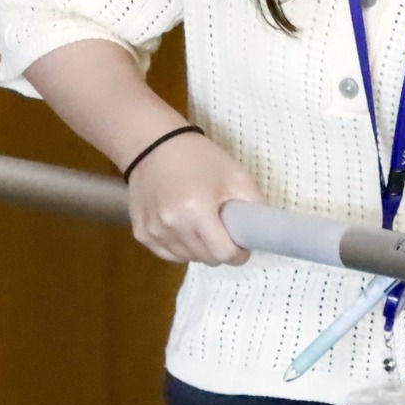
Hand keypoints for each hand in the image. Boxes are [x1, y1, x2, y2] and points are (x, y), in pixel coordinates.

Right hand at [125, 129, 262, 266]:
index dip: (238, 254)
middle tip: (223, 231)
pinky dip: (180, 248)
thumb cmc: (199, 158)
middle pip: (206, 259)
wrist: (154, 145)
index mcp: (197, 212)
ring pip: (187, 259)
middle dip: (220, 251)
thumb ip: (255, 204)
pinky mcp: (141, 233)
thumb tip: (263, 230)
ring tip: (202, 226)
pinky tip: (183, 227)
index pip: (223, 254)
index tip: (242, 246)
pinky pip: (168, 254)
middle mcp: (172, 226)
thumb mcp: (235, 175)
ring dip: (199, 250)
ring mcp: (153, 231)